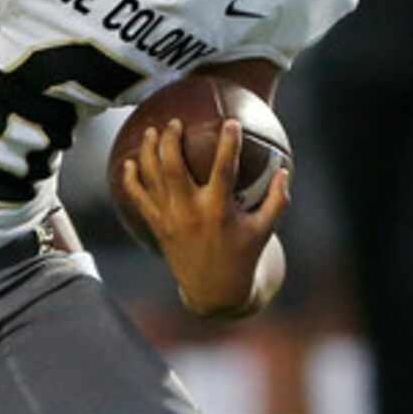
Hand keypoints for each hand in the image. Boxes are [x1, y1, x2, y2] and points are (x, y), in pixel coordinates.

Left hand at [119, 119, 291, 318]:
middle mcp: (191, 212)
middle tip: (174, 122)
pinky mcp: (157, 226)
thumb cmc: (243, 257)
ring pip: (152, 178)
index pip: (224, 169)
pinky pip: (139, 198)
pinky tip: (128, 163)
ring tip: (150, 131)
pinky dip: (131, 180)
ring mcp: (170, 218)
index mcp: (219, 210)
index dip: (228, 143)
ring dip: (148, 152)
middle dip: (171, 140)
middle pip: (174, 167)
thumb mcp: (265, 231)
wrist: (213, 292)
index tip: (231, 122)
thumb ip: (277, 200)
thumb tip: (284, 171)